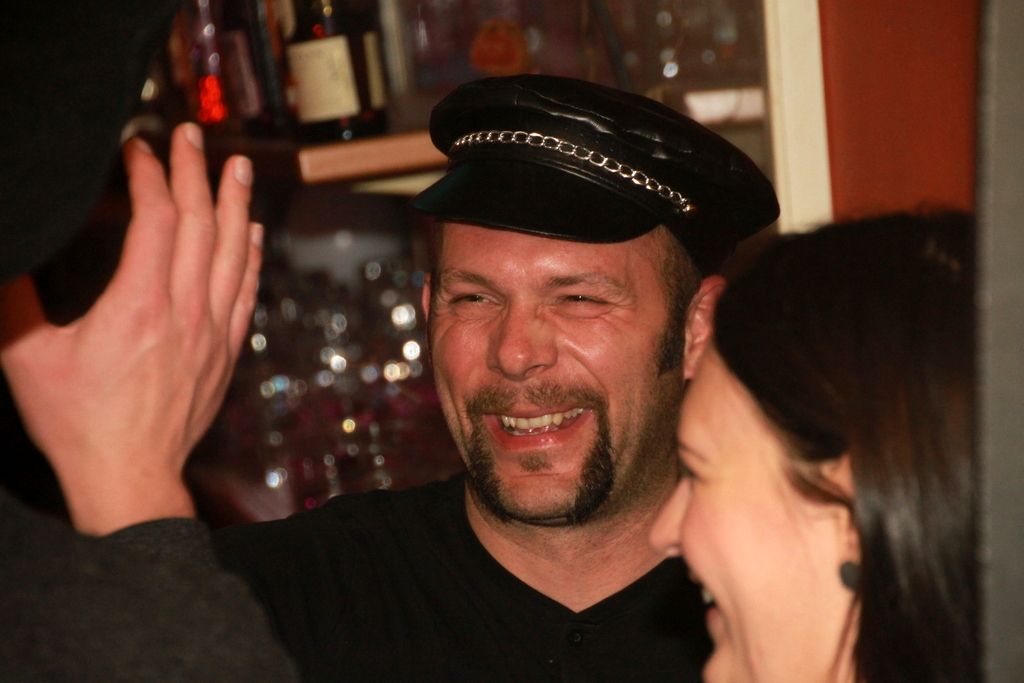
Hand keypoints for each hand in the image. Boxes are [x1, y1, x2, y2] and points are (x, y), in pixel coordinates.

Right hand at [0, 123, 261, 534]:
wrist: (130, 477)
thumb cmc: (78, 423)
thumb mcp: (26, 357)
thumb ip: (14, 298)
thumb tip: (9, 251)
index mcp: (139, 305)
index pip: (156, 219)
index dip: (150, 175)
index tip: (139, 148)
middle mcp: (187, 312)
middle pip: (201, 224)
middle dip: (195, 172)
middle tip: (191, 134)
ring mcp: (213, 331)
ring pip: (233, 253)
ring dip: (235, 204)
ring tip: (237, 166)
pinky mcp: (226, 352)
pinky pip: (247, 290)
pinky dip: (251, 255)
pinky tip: (252, 232)